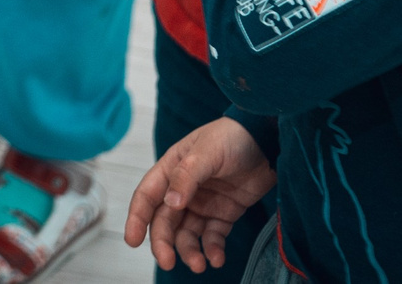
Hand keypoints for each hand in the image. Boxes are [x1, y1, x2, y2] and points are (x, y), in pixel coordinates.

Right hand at [126, 118, 275, 273]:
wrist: (268, 141)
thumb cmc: (232, 137)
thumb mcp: (206, 151)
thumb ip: (187, 176)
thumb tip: (170, 203)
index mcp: (171, 169)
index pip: (147, 196)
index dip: (136, 218)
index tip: (132, 240)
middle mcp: (183, 189)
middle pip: (165, 221)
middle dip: (164, 242)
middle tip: (167, 262)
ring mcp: (203, 203)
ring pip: (187, 234)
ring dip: (189, 251)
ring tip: (200, 265)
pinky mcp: (223, 213)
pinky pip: (213, 237)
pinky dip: (213, 250)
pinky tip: (217, 258)